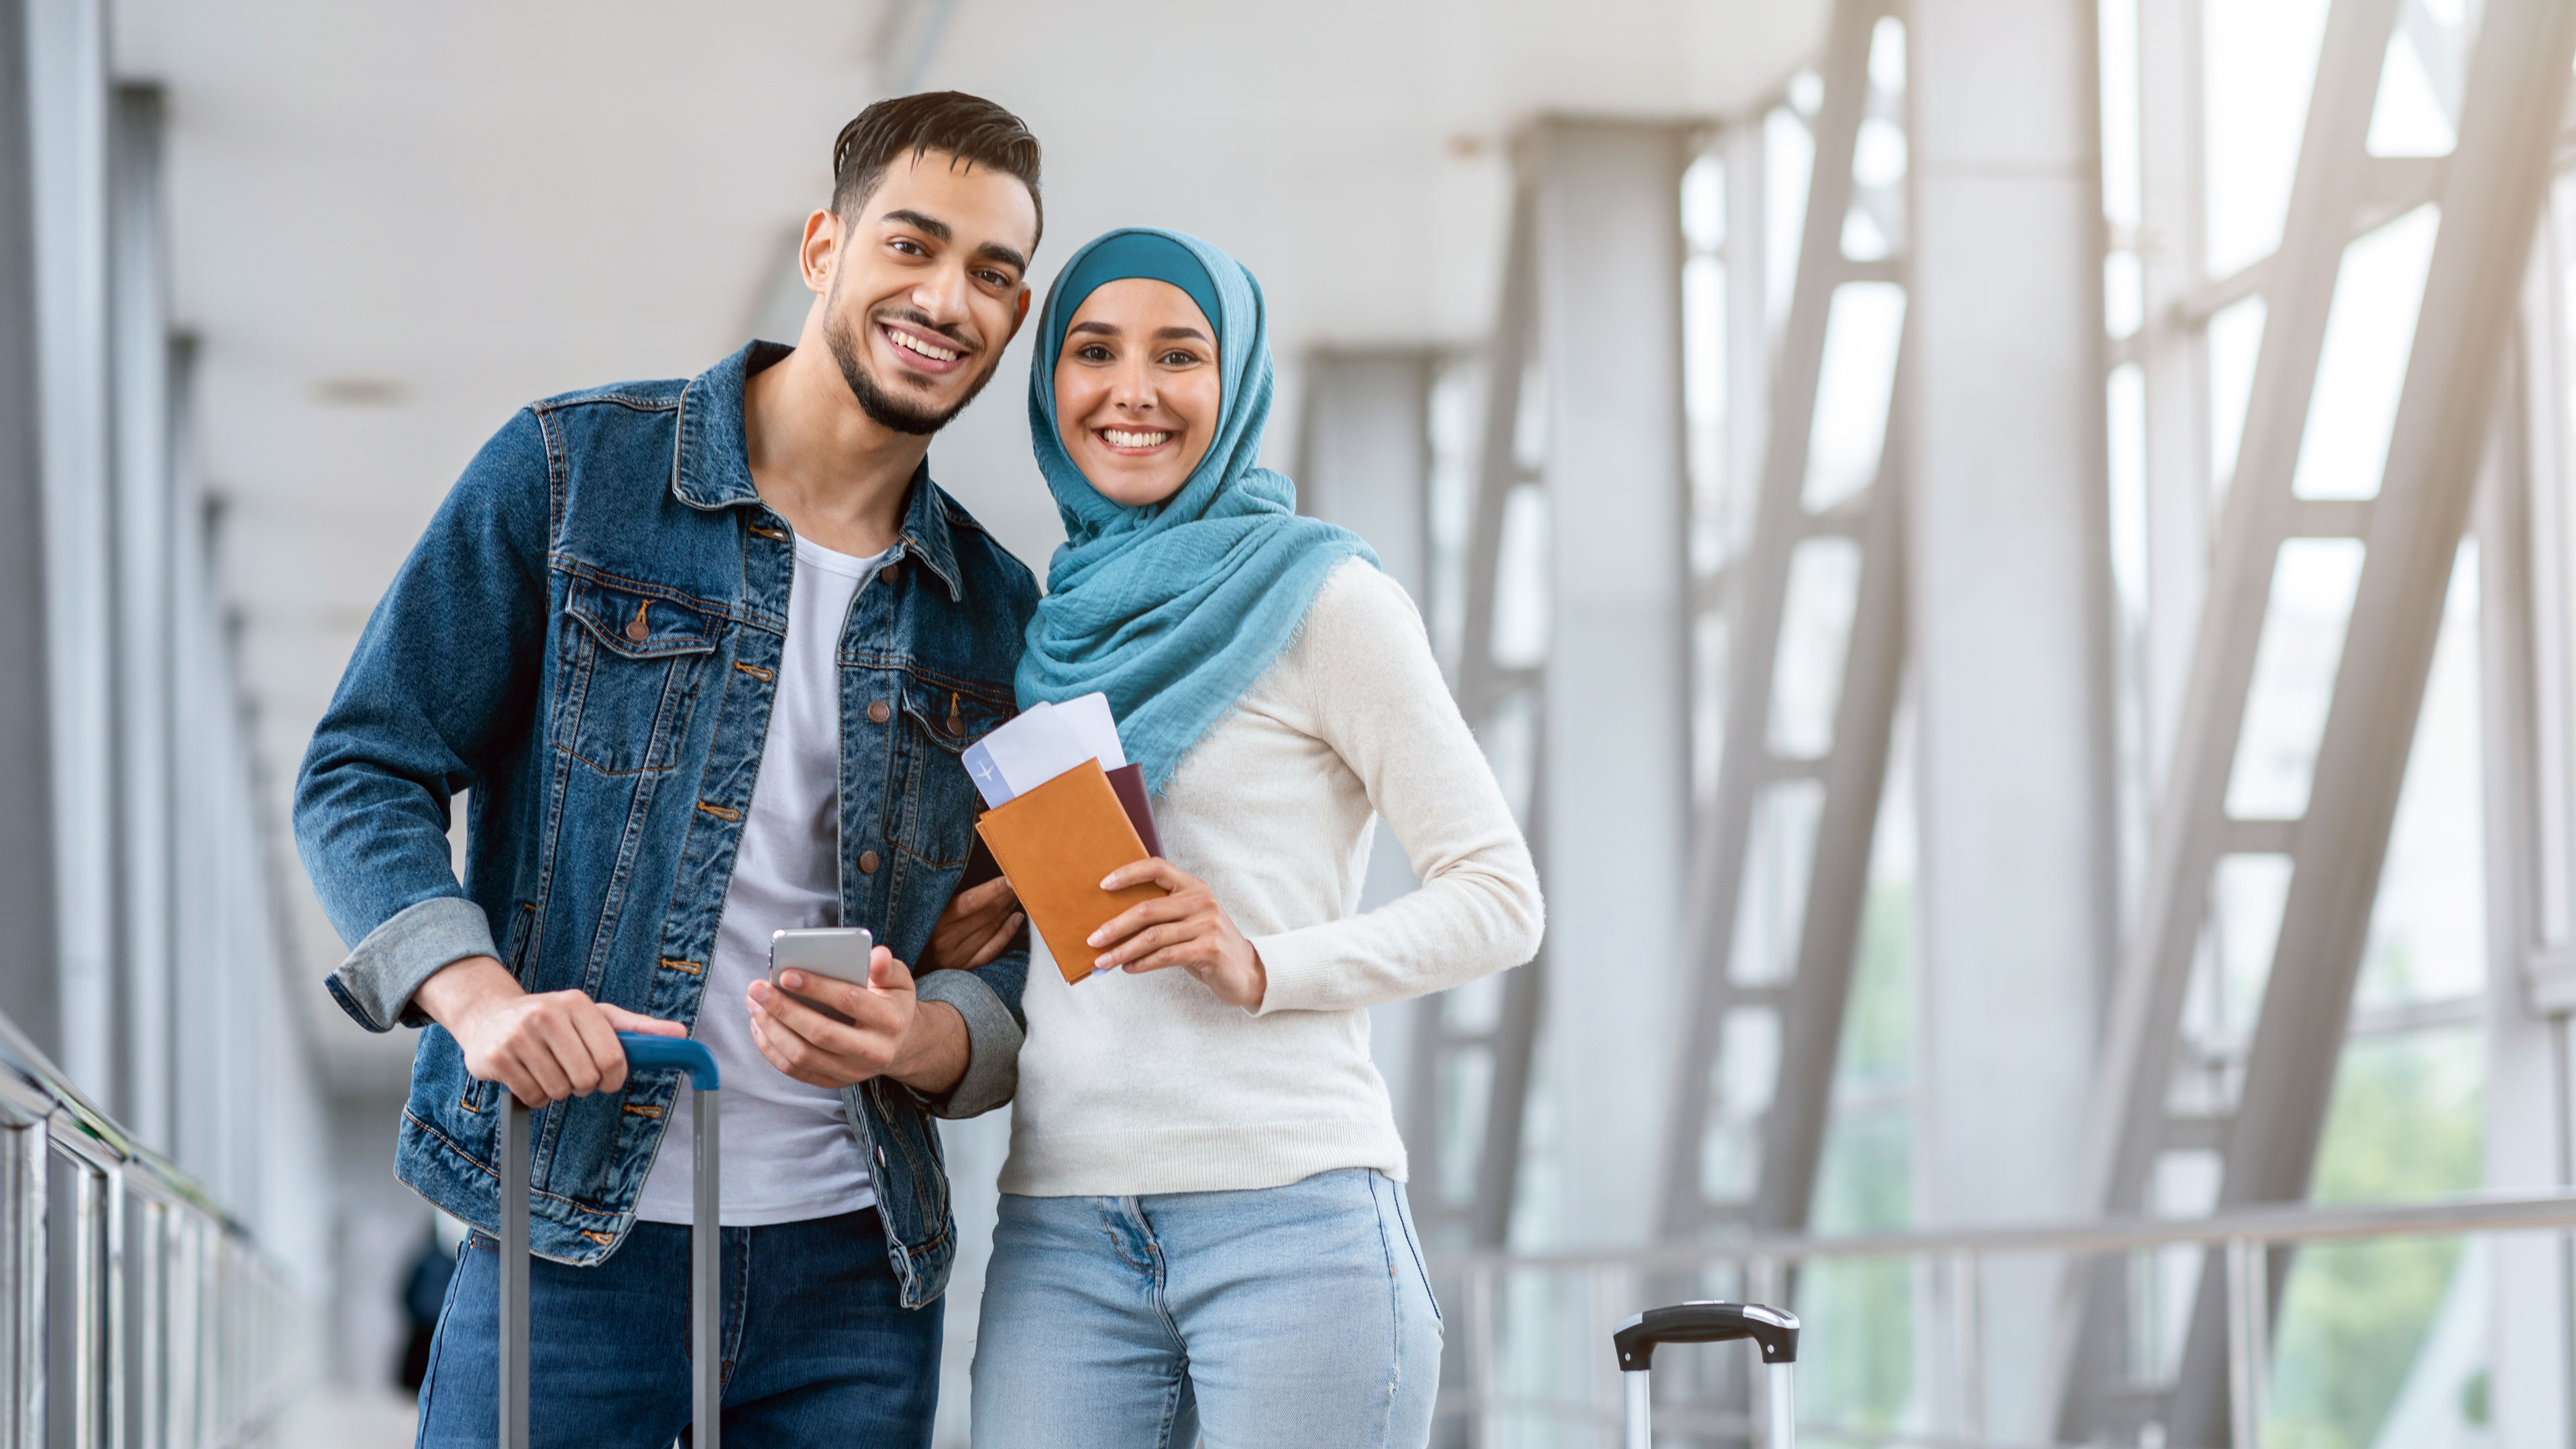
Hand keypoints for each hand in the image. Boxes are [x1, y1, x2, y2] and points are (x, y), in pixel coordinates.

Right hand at [412, 955, 685, 1107]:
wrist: (489, 1016)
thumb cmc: (554, 1020)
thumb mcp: (596, 1016)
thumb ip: (638, 1028)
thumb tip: (681, 1034)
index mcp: (577, 1003)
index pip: (612, 1057)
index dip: (614, 1078)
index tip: (607, 1078)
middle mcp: (546, 1015)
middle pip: (586, 1079)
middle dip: (584, 1085)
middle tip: (572, 1072)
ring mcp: (518, 1036)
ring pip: (558, 1091)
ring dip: (558, 1091)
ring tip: (547, 1069)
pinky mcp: (496, 1058)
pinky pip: (531, 1097)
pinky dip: (534, 1096)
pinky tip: (527, 1075)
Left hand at [746, 946, 965, 1092]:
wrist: (901, 1044)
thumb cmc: (892, 1003)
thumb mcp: (899, 980)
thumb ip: (888, 966)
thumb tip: (877, 955)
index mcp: (891, 1020)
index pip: (850, 1001)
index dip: (817, 987)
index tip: (786, 974)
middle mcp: (874, 1051)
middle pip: (821, 1033)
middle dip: (784, 1010)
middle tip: (758, 989)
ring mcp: (853, 1071)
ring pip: (803, 1055)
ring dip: (772, 1030)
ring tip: (754, 1005)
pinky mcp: (835, 1082)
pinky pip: (796, 1070)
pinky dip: (772, 1049)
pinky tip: (760, 1026)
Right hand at [920, 875, 1023, 972]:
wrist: (908, 970)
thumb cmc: (919, 932)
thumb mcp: (924, 913)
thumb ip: (946, 900)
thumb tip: (977, 881)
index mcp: (934, 922)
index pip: (970, 902)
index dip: (992, 889)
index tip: (1009, 878)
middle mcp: (945, 940)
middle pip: (984, 915)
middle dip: (1005, 897)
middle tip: (1020, 883)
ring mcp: (956, 957)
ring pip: (990, 930)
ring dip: (1007, 911)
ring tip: (1018, 897)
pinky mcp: (965, 969)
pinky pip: (992, 950)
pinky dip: (1007, 933)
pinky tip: (1016, 919)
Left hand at [1088, 859, 1265, 1008]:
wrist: (1246, 971)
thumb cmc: (1206, 944)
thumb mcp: (1187, 920)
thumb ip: (1161, 914)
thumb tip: (1111, 922)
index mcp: (1192, 886)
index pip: (1157, 867)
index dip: (1128, 873)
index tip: (1102, 885)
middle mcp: (1201, 901)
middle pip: (1147, 909)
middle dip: (1115, 926)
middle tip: (1092, 939)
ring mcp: (1207, 924)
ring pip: (1153, 936)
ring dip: (1123, 950)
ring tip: (1103, 961)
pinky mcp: (1210, 949)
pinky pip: (1166, 956)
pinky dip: (1142, 963)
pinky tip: (1128, 968)